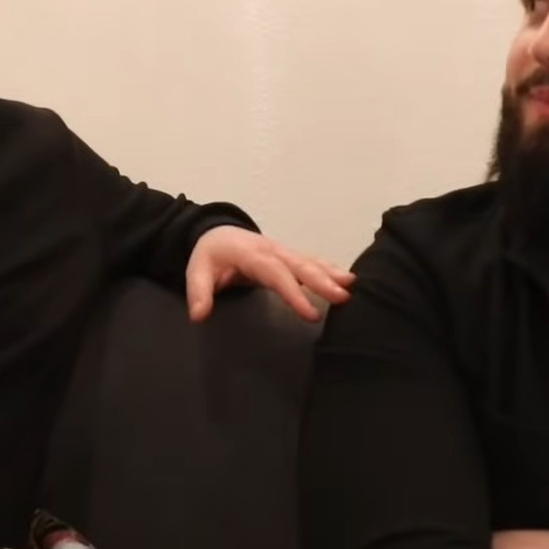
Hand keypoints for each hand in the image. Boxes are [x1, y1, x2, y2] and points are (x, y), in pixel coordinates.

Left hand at [183, 226, 353, 322]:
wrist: (216, 232)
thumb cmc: (210, 255)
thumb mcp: (196, 271)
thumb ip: (199, 293)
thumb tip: (199, 316)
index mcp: (251, 255)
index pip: (275, 274)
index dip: (294, 293)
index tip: (311, 314)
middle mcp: (272, 250)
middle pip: (299, 265)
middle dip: (322, 281)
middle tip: (343, 298)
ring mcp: (282, 251)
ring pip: (309, 261)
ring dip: (331, 273)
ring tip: (352, 286)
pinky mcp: (288, 255)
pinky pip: (311, 261)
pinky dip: (329, 268)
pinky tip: (347, 278)